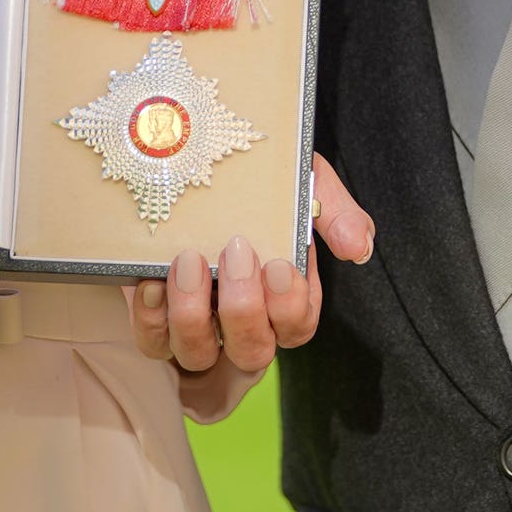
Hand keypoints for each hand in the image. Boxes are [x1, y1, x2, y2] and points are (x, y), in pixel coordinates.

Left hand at [131, 154, 375, 376]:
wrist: (196, 157)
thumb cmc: (258, 180)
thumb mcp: (304, 181)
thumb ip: (336, 212)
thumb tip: (359, 247)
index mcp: (285, 298)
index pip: (297, 327)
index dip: (290, 307)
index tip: (280, 264)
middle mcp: (243, 322)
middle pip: (252, 352)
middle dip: (244, 310)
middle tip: (236, 252)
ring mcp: (199, 327)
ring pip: (198, 355)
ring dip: (193, 314)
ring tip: (189, 260)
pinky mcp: (157, 320)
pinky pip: (152, 342)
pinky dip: (152, 317)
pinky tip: (153, 279)